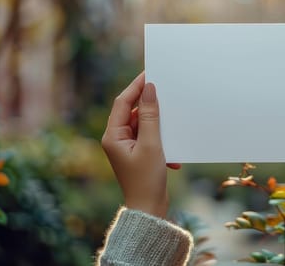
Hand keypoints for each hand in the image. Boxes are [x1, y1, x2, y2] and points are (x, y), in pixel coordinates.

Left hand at [101, 72, 179, 217]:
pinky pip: (150, 137)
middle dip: (150, 106)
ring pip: (143, 124)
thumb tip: (149, 90)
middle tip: (166, 92)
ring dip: (159, 126)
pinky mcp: (137, 153)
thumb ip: (150, 115)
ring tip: (172, 127)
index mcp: (112, 135)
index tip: (150, 73)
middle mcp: (116, 139)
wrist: (148, 209)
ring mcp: (126, 146)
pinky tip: (171, 155)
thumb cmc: (146, 180)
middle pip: (133, 111)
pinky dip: (162, 141)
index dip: (136, 86)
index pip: (123, 102)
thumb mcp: (151, 144)